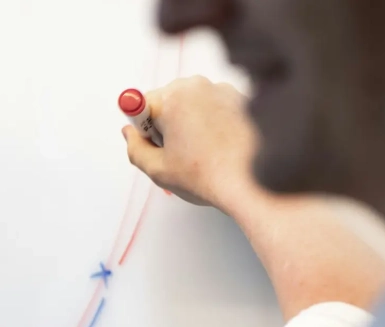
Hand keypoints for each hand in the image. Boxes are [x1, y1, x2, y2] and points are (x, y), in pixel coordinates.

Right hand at [122, 76, 260, 213]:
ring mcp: (222, 89)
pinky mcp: (241, 98)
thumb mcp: (158, 170)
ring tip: (203, 153)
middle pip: (167, 102)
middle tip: (179, 155)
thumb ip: (135, 149)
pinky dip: (214, 123)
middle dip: (168, 126)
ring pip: (193, 104)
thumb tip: (130, 134)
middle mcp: (197, 85)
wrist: (254, 183)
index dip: (144, 129)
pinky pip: (216, 107)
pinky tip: (220, 147)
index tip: (155, 142)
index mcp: (172, 97)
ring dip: (192, 124)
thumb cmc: (209, 176)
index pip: (141, 104)